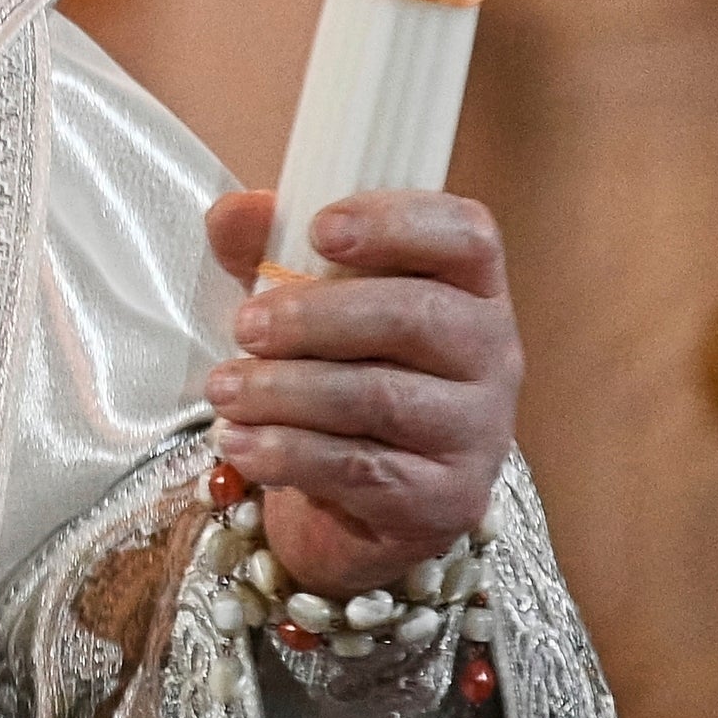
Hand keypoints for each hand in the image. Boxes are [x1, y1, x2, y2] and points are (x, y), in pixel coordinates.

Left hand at [196, 188, 520, 597]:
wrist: (364, 503)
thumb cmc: (343, 374)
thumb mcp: (307, 301)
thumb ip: (271, 250)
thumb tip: (232, 214)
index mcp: (470, 286)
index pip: (465, 234)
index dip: (396, 223)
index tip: (320, 229)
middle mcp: (492, 354)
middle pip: (415, 315)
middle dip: (315, 316)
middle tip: (245, 326)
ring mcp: (477, 431)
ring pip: (381, 397)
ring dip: (285, 390)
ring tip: (224, 389)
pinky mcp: (446, 499)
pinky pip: (362, 468)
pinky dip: (288, 452)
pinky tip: (241, 443)